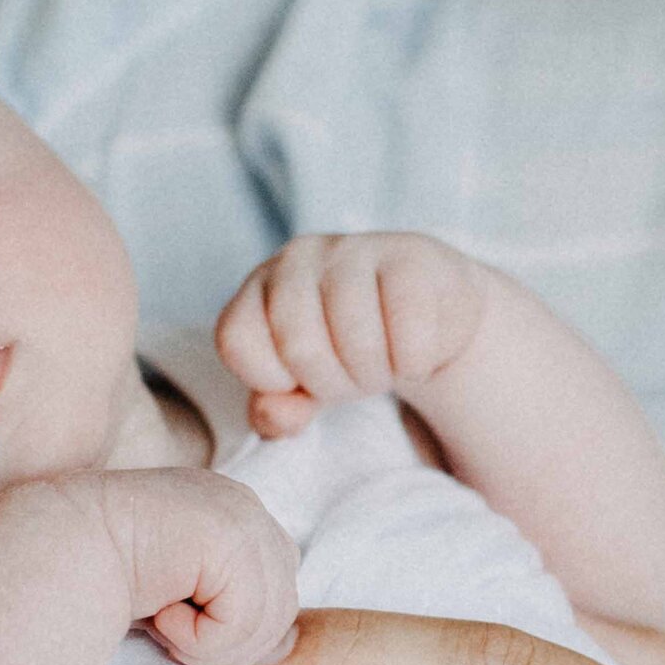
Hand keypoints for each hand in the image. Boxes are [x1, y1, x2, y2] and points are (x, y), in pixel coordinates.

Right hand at [95, 466, 297, 664]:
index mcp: (236, 514)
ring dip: (208, 645)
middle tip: (166, 626)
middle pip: (283, 610)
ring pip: (268, 622)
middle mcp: (245, 506)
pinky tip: (159, 611)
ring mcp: (242, 514)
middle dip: (226, 642)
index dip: (232, 628)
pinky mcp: (231, 535)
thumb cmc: (104, 580)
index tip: (174, 618)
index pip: (276, 594)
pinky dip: (199, 639)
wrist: (51, 551)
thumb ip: (234, 612)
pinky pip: (243, 621)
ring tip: (161, 621)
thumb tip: (284, 651)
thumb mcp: (182, 599)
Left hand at [217, 231, 487, 437]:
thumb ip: (276, 411)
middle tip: (352, 373)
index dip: (271, 379)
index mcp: (259, 286)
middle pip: (299, 348)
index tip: (300, 377)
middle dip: (332, 383)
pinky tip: (413, 347)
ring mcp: (353, 249)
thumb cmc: (351, 349)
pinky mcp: (410, 256)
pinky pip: (407, 339)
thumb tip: (274, 415)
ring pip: (357, 345)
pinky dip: (414, 363)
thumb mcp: (306, 386)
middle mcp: (298, 257)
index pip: (236, 341)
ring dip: (376, 374)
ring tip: (383, 360)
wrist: (427, 312)